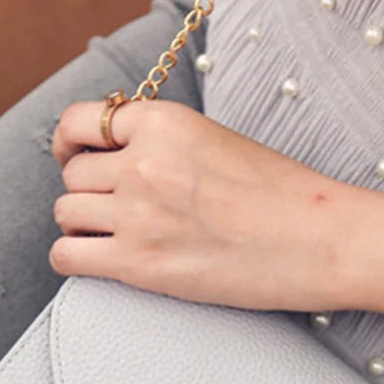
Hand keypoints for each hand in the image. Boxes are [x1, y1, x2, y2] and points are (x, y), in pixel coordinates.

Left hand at [50, 99, 351, 310]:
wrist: (318, 240)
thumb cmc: (283, 196)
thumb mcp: (216, 140)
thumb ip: (164, 142)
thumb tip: (119, 156)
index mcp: (164, 122)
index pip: (79, 122)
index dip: (72, 144)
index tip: (77, 157)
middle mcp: (142, 162)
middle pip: (72, 173)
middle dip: (87, 190)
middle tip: (113, 207)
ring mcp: (136, 212)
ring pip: (65, 212)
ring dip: (82, 224)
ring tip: (113, 235)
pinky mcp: (138, 262)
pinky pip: (65, 254)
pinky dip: (74, 257)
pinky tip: (100, 259)